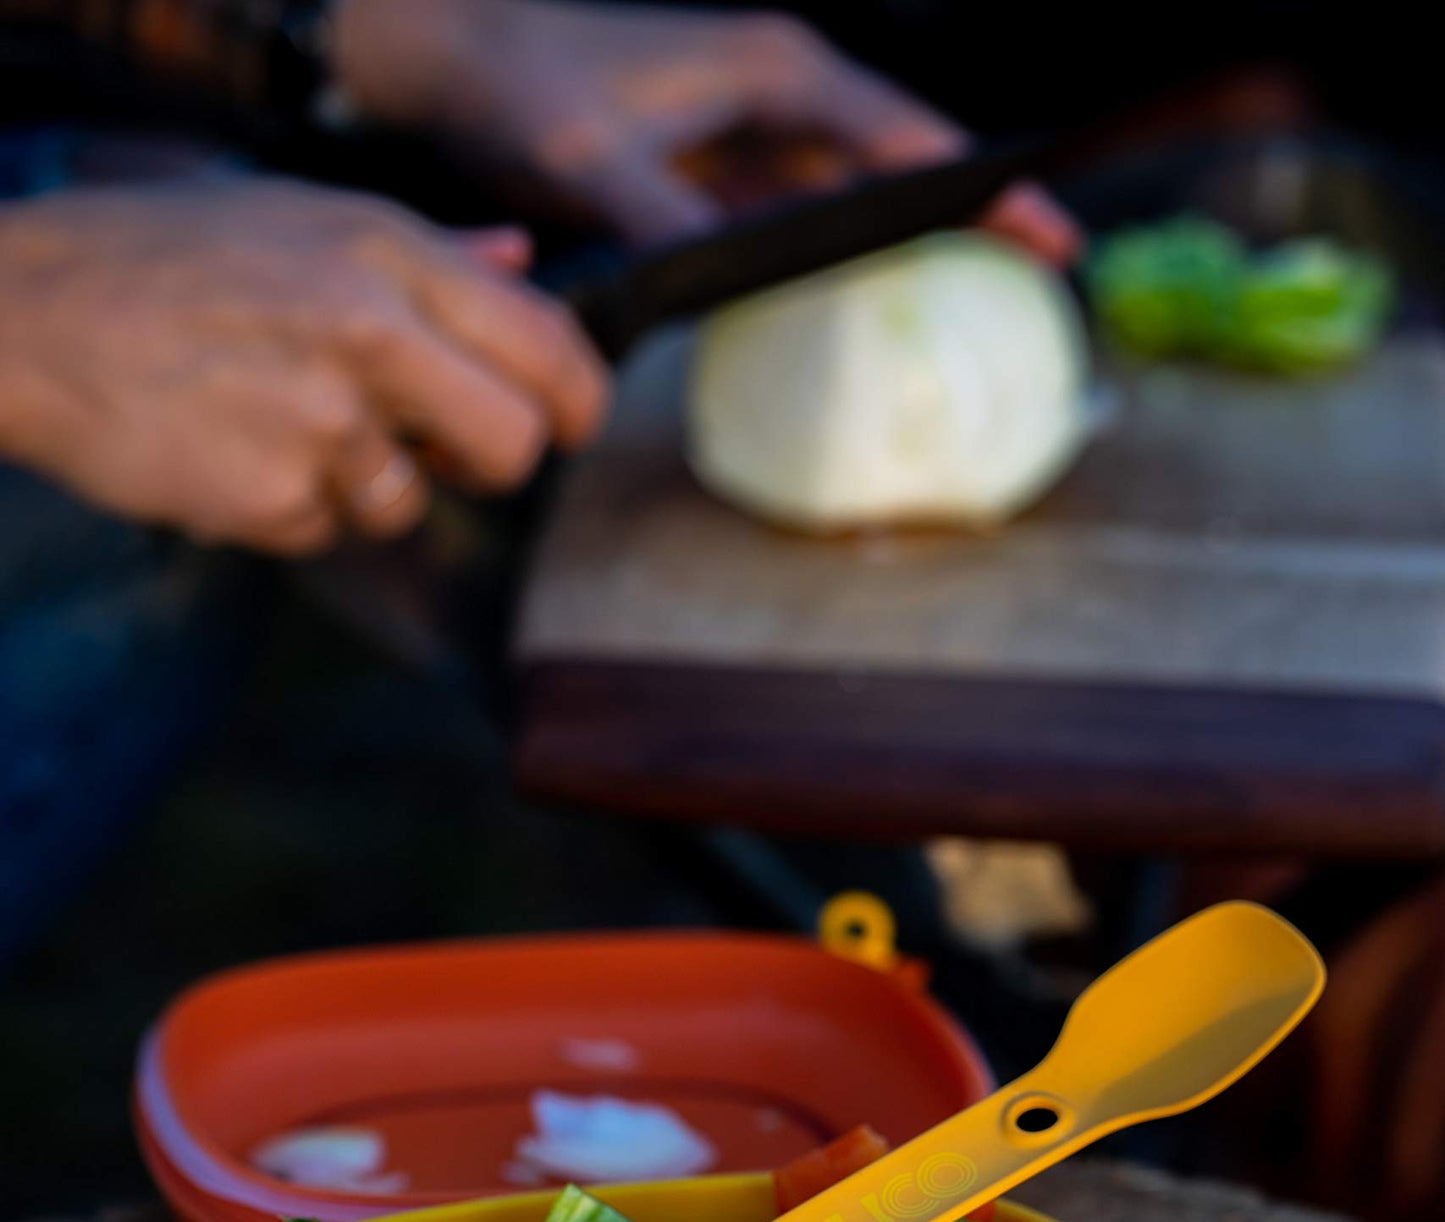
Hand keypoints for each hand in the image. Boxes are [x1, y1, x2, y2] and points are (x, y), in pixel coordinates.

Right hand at [0, 177, 607, 552]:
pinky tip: (229, 449)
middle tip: (436, 450)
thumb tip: (520, 265)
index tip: (565, 425)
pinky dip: (284, 509)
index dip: (574, 402)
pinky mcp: (274, 495)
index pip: (547, 346)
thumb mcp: (297, 217)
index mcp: (386, 253)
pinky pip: (322, 531)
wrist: (30, 316)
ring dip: (356, 485)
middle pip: (513, 444)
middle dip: (489, 465)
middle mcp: (369, 330)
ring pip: (406, 502)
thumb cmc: (162, 261)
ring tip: (275, 421)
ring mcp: (323, 419)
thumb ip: (425, 254)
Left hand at [333, 0, 1079, 261]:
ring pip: (853, 195)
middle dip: (970, 216)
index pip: (909, 141)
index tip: (1049, 234)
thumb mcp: (592, 165)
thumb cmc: (518, 88)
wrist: (446, 57)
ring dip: (903, 243)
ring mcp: (747, 131)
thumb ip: (663, 226)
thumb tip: (713, 293)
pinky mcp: (714, 168)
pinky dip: (829, 259)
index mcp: (776, 73)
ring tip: (971, 301)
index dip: (984, 191)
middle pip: (901, 165)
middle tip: (1042, 276)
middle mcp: (777, 91)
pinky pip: (796, 219)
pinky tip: (853, 308)